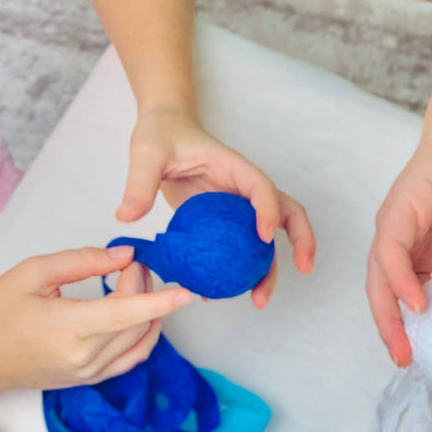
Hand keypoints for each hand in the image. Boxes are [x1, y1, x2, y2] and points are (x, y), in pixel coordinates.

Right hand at [0, 246, 192, 395]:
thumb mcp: (33, 272)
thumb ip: (84, 261)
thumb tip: (125, 256)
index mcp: (70, 329)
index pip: (129, 313)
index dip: (162, 301)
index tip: (189, 290)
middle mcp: (85, 358)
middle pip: (137, 321)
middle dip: (144, 287)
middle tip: (130, 263)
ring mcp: (89, 374)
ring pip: (139, 342)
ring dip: (147, 311)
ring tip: (131, 282)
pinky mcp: (89, 381)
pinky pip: (130, 359)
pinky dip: (142, 334)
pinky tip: (136, 313)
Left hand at [116, 106, 315, 306]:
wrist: (165, 131)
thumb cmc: (162, 135)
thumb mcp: (147, 153)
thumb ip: (139, 183)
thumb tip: (127, 215)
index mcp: (234, 166)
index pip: (261, 187)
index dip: (269, 210)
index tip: (265, 237)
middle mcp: (245, 187)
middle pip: (288, 211)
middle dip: (302, 240)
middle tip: (304, 268)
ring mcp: (239, 205)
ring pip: (270, 237)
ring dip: (271, 268)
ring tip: (260, 299)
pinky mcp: (227, 221)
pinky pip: (241, 248)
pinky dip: (241, 271)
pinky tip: (222, 293)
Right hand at [367, 109, 431, 364]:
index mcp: (403, 206)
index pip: (390, 250)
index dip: (401, 282)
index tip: (421, 309)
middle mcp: (393, 225)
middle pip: (378, 277)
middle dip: (386, 318)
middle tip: (404, 355)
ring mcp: (401, 237)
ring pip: (387, 284)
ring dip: (394, 319)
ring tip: (409, 354)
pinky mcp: (415, 245)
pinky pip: (408, 280)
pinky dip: (412, 306)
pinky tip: (427, 330)